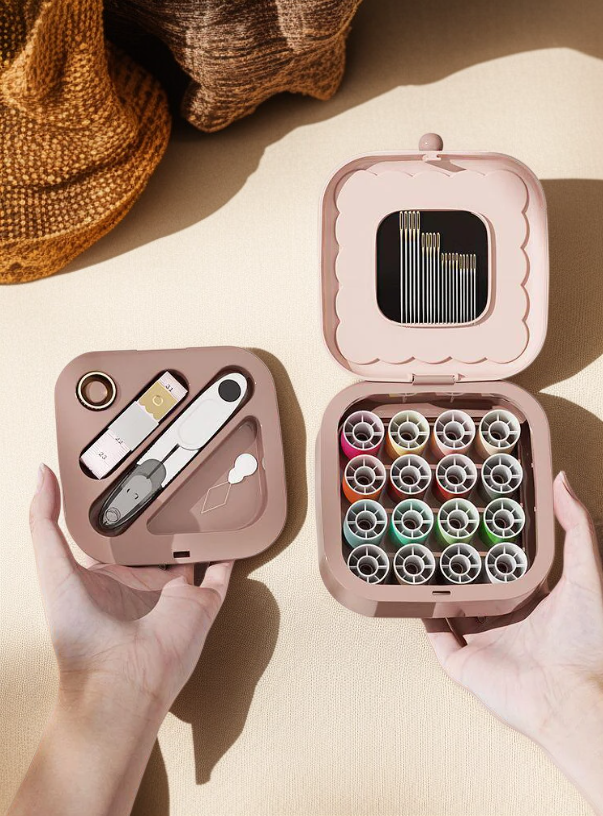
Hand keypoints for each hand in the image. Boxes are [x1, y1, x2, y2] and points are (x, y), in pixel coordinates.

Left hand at [30, 464, 232, 715]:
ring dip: (196, 532)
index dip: (118, 509)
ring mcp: (173, 593)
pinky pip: (221, 573)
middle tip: (169, 481)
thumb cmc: (80, 635)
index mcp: (107, 577)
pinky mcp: (201, 603)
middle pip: (154, 544)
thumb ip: (45, 523)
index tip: (124, 478)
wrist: (119, 682)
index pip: (114, 536)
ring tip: (202, 500)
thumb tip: (42, 472)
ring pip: (189, 554)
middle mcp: (141, 585)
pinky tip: (232, 534)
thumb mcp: (54, 569)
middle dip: (161, 518)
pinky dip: (229, 554)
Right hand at [426, 471, 602, 812]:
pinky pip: (436, 637)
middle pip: (475, 588)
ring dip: (436, 588)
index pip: (507, 568)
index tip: (474, 518)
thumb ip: (577, 526)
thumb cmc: (584, 641)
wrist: (570, 696)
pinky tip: (410, 593)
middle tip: (438, 534)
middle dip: (458, 565)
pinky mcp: (463, 663)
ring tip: (419, 558)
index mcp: (534, 602)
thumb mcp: (586, 572)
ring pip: (451, 610)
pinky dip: (422, 617)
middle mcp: (507, 622)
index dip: (491, 545)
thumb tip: (561, 480)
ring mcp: (483, 643)